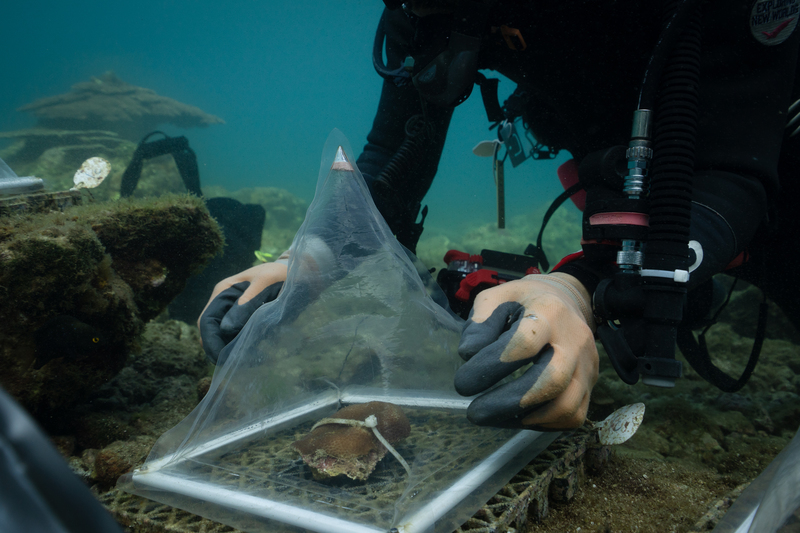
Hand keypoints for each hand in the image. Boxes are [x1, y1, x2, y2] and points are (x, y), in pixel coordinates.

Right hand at [198, 262, 286, 363]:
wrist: (300, 275)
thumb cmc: (281, 273)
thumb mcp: (265, 281)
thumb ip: (248, 301)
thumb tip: (227, 327)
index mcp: (223, 292)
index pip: (206, 320)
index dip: (210, 341)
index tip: (219, 357)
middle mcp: (225, 304)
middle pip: (213, 333)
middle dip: (220, 349)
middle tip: (234, 364)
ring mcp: (236, 315)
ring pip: (226, 339)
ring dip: (232, 351)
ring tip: (248, 361)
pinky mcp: (248, 323)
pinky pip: (241, 339)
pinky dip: (245, 348)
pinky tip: (256, 356)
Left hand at [454, 273, 597, 429]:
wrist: (566, 302)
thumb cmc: (523, 302)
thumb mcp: (495, 299)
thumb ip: (479, 324)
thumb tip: (468, 354)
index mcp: (549, 311)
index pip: (525, 343)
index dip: (492, 366)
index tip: (462, 383)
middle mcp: (575, 340)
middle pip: (553, 380)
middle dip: (510, 402)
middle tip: (475, 412)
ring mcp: (587, 365)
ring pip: (567, 406)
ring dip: (525, 418)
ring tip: (492, 417)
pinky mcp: (591, 385)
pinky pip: (572, 416)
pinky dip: (542, 423)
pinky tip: (515, 417)